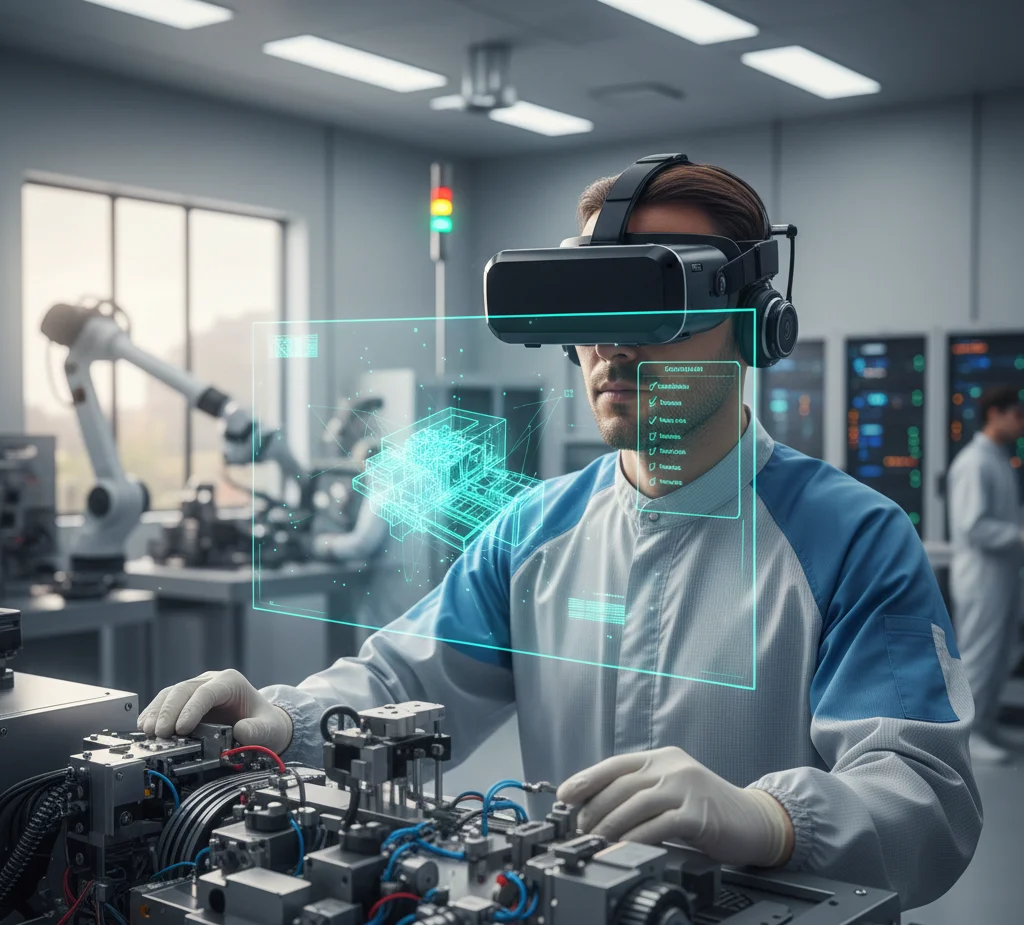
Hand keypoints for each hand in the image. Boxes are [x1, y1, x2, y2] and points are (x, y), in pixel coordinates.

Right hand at [138, 669, 292, 754]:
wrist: (262, 724)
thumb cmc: (265, 723)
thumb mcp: (269, 728)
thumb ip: (258, 731)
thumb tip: (241, 732)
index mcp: (231, 682)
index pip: (206, 692)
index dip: (191, 709)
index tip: (181, 729)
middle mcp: (211, 681)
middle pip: (183, 690)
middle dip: (169, 712)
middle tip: (160, 734)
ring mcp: (196, 689)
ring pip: (170, 694)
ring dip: (157, 713)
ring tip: (149, 733)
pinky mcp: (186, 701)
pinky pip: (165, 703)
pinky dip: (154, 715)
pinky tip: (145, 728)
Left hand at [557, 746, 793, 867]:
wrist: (755, 820)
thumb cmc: (708, 808)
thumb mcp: (671, 789)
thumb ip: (642, 791)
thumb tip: (597, 807)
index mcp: (661, 758)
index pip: (614, 764)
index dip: (586, 779)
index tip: (564, 796)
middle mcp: (672, 767)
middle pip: (621, 785)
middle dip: (594, 809)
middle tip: (579, 830)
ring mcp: (686, 787)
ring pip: (635, 804)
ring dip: (610, 825)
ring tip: (595, 842)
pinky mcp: (698, 813)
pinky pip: (658, 825)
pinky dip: (636, 837)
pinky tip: (624, 847)